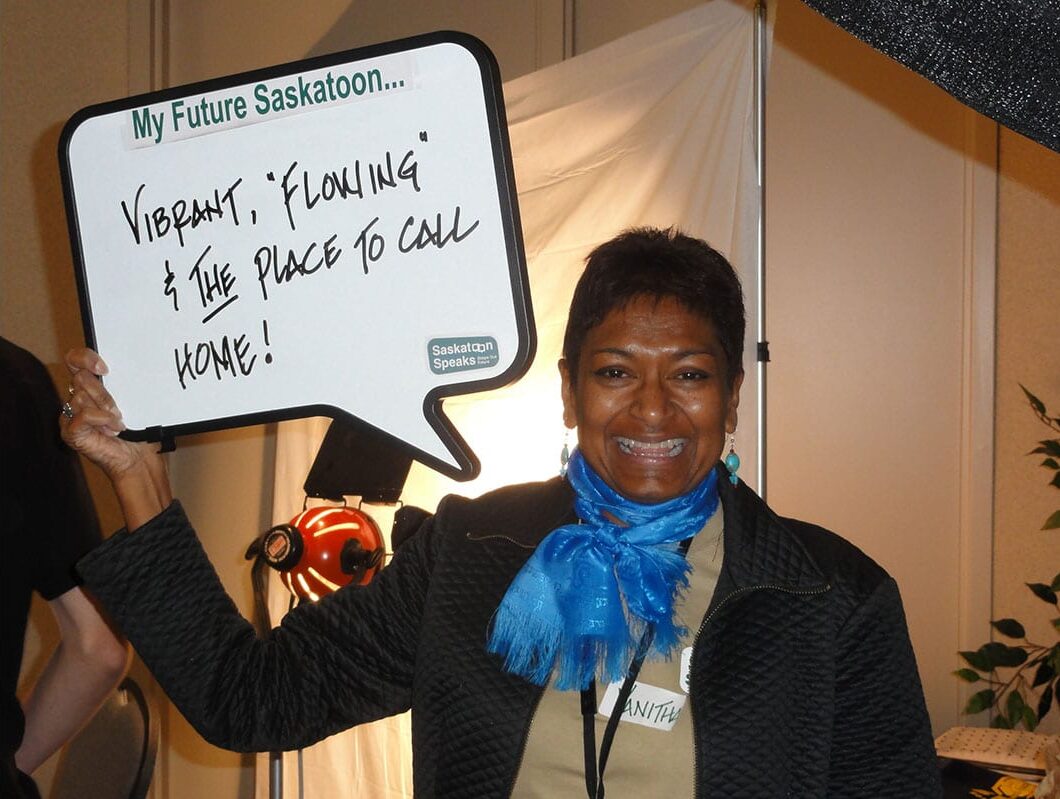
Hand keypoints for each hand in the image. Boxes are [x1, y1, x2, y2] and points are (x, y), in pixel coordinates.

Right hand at [60, 348, 154, 482]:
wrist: (139, 458)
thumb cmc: (140, 430)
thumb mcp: (138, 401)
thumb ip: (130, 383)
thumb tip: (141, 364)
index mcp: (93, 385)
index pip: (75, 359)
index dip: (85, 357)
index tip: (105, 368)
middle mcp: (78, 397)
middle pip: (80, 378)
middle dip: (104, 394)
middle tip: (119, 410)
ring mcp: (72, 415)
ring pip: (80, 396)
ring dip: (105, 410)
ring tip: (118, 424)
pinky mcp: (70, 432)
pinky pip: (81, 415)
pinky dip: (100, 420)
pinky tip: (112, 429)